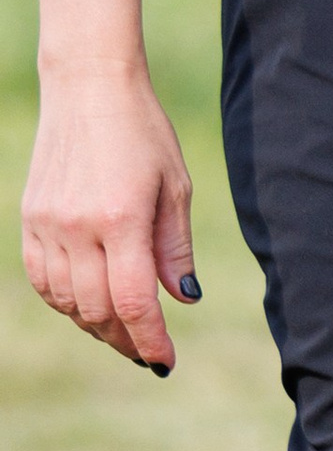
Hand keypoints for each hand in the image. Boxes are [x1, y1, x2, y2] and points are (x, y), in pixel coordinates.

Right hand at [22, 70, 198, 372]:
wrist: (88, 88)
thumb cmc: (143, 133)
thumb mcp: (174, 186)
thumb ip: (175, 248)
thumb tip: (184, 300)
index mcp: (121, 219)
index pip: (132, 301)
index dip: (149, 339)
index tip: (165, 363)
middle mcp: (77, 226)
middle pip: (97, 309)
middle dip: (125, 339)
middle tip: (148, 351)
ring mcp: (47, 224)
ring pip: (66, 301)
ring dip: (95, 324)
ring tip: (122, 330)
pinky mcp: (30, 219)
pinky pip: (43, 279)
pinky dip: (65, 301)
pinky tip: (88, 303)